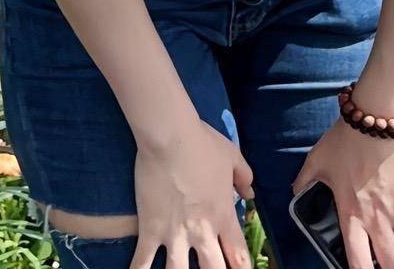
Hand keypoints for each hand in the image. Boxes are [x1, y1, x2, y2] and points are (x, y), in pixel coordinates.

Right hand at [132, 119, 255, 268]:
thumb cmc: (202, 143)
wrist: (170, 136)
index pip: (239, 256)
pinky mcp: (150, 230)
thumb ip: (244, 176)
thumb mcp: (231, 156)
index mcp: (223, 216)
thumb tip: (251, 193)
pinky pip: (142, 263)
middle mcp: (202, 232)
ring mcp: (175, 235)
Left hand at [291, 118, 393, 268]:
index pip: (358, 263)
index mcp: (351, 215)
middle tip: (391, 251)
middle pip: (392, 264)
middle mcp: (377, 220)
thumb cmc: (345, 139)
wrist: (376, 116)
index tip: (367, 267)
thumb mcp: (317, 160)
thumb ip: (304, 180)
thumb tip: (294, 191)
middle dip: (393, 264)